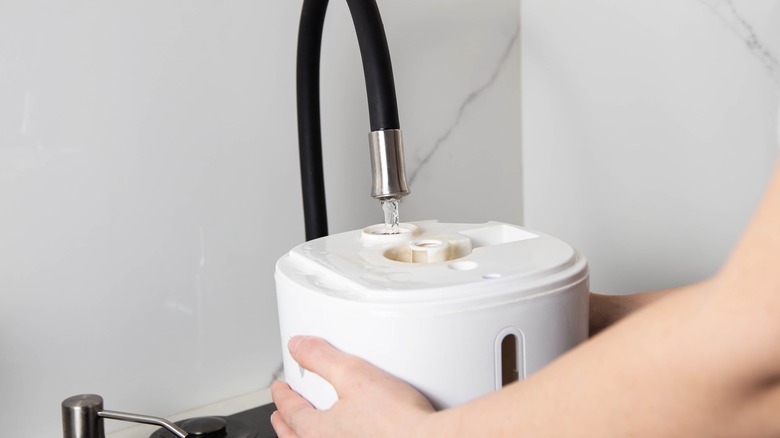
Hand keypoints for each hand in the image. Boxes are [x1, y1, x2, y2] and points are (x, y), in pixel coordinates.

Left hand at [271, 336, 435, 437]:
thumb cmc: (396, 419)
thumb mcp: (353, 373)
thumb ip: (321, 357)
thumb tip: (298, 346)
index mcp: (318, 430)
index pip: (291, 411)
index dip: (283, 397)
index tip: (279, 389)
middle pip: (296, 437)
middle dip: (286, 424)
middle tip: (281, 415)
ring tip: (304, 432)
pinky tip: (344, 437)